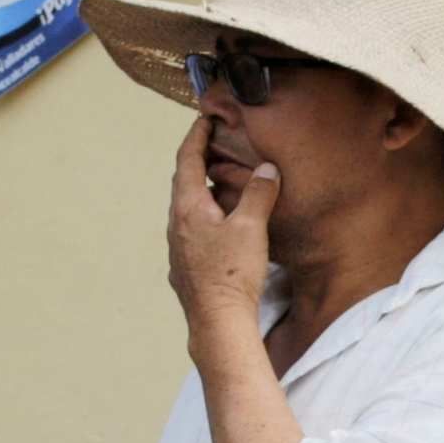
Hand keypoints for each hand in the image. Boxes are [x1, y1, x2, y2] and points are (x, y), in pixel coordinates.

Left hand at [165, 127, 272, 325]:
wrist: (218, 323)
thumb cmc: (232, 275)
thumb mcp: (252, 226)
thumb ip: (259, 193)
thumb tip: (266, 169)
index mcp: (188, 207)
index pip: (187, 160)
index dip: (196, 136)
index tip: (204, 119)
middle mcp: (176, 225)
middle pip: (184, 183)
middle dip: (198, 161)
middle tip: (214, 145)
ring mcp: (178, 248)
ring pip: (187, 209)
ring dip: (202, 191)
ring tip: (221, 183)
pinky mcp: (185, 268)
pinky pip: (192, 232)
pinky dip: (204, 217)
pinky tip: (220, 227)